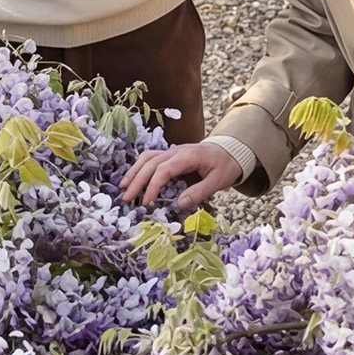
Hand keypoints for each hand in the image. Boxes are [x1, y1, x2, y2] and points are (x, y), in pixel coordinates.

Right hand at [120, 141, 241, 210]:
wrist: (231, 150)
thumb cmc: (225, 166)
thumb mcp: (218, 181)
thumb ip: (199, 192)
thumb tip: (179, 204)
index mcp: (188, 156)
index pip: (163, 170)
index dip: (152, 186)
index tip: (146, 203)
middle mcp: (176, 151)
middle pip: (150, 163)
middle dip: (136, 181)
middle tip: (126, 199)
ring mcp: (172, 151)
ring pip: (147, 158)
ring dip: (133, 172)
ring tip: (123, 187)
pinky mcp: (170, 154)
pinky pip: (150, 158)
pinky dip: (139, 167)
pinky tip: (133, 179)